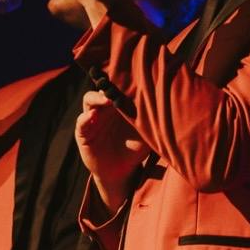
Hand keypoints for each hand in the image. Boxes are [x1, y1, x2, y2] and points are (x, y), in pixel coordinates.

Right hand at [75, 89, 148, 211]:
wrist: (122, 171)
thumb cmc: (136, 148)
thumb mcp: (146, 133)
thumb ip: (152, 120)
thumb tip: (168, 106)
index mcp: (118, 104)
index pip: (117, 86)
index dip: (121, 80)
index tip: (130, 78)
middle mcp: (104, 108)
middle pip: (101, 88)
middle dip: (108, 85)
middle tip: (117, 87)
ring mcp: (92, 119)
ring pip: (89, 100)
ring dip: (96, 98)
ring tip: (107, 100)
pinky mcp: (83, 133)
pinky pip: (81, 122)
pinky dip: (85, 118)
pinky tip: (93, 116)